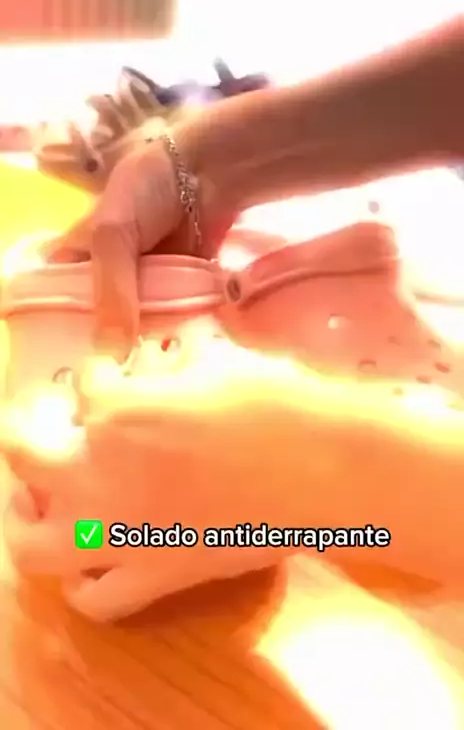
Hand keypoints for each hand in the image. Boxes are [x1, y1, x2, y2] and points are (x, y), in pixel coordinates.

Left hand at [1, 342, 302, 621]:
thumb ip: (182, 357)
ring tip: (36, 503)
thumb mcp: (222, 361)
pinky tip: (90, 567)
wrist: (325, 471)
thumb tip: (177, 349)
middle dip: (26, 432)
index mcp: (116, 412)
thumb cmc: (276, 404)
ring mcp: (121, 535)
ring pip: (34, 545)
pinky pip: (97, 599)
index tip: (114, 365)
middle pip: (24, 455)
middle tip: (43, 424)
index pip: (86, 384)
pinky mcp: (155, 577)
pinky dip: (84, 586)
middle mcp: (99, 476)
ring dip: (27, 518)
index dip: (99, 371)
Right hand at [43, 135, 235, 360]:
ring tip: (146, 371)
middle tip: (116, 375)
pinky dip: (174, 335)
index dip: (63, 331)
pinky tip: (175, 359)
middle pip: (100, 323)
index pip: (57, 302)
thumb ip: (111, 291)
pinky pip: (171, 322)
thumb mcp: (113, 235)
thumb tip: (112, 352)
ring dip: (143, 344)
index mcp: (76, 259)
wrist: (206, 173)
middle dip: (108, 345)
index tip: (75, 362)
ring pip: (137, 328)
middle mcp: (107, 278)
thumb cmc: (146, 191)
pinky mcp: (176, 293)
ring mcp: (143, 288)